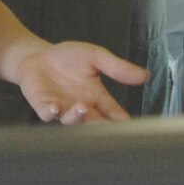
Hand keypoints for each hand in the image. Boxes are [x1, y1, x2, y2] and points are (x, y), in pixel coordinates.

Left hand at [14, 42, 149, 123]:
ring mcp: (62, 108)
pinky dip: (51, 113)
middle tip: (109, 127)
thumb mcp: (97, 57)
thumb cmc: (67, 58)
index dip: (122, 122)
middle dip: (101, 127)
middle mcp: (81, 107)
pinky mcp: (43, 105)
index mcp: (96, 97)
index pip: (113, 113)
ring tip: (82, 108)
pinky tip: (56, 108)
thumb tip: (146, 75)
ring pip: (71, 121)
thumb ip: (118, 68)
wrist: (38, 56)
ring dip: (77, 117)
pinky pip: (47, 114)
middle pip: (94, 123)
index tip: (132, 128)